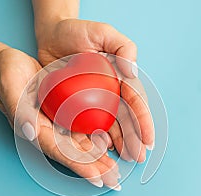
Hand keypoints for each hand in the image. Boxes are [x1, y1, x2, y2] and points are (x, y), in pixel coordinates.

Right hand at [0, 48, 119, 188]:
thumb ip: (19, 111)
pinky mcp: (63, 112)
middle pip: (74, 153)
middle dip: (94, 168)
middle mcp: (47, 131)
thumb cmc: (6, 75)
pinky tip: (111, 143)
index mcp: (34, 130)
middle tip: (115, 180)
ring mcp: (56, 123)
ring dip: (98, 159)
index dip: (79, 166)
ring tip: (116, 170)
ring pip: (80, 144)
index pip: (60, 152)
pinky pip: (82, 128)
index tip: (97, 179)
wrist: (8, 64)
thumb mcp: (9, 88)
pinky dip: (96, 137)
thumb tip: (30, 133)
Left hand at [36, 19, 154, 161]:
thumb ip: (123, 47)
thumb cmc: (76, 31)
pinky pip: (87, 124)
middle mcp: (110, 91)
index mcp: (120, 77)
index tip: (148, 140)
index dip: (143, 121)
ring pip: (109, 125)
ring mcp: (94, 100)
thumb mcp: (103, 32)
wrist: (51, 36)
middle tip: (138, 157)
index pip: (135, 101)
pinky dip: (94, 137)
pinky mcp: (76, 104)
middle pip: (125, 118)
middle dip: (134, 138)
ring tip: (123, 158)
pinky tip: (100, 149)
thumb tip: (132, 71)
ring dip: (118, 142)